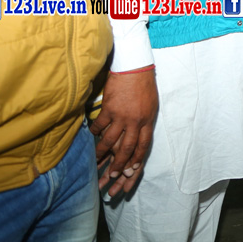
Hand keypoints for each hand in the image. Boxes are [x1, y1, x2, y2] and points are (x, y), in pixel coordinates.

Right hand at [90, 67, 157, 196]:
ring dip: (102, 152)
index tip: (131, 171)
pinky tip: (91, 134)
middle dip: (119, 164)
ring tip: (97, 159)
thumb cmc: (144, 85)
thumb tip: (138, 134)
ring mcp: (121, 115)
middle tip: (112, 175)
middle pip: (127, 148)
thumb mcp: (151, 105)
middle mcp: (135, 121)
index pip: (143, 146)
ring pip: (110, 140)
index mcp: (148, 120)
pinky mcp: (109, 108)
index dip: (137, 159)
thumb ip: (144, 120)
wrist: (134, 67)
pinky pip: (99, 125)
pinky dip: (94, 131)